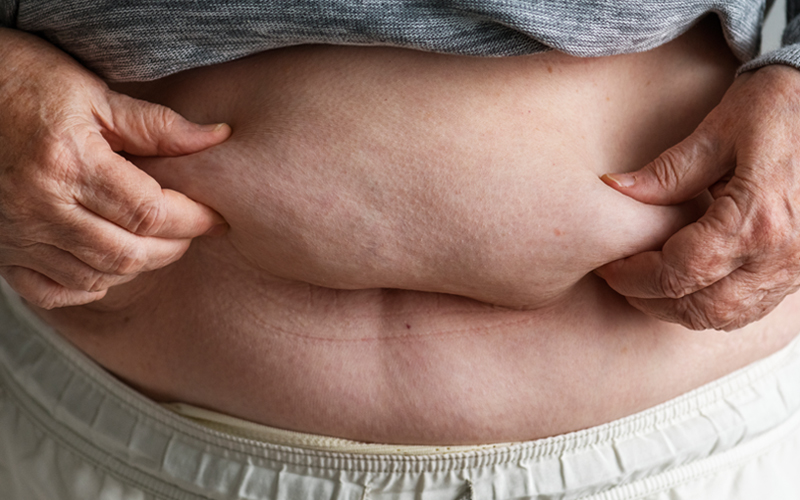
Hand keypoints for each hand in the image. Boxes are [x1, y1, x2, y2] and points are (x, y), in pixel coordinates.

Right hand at [0, 29, 230, 308]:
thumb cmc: (23, 81)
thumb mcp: (93, 93)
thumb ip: (157, 124)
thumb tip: (218, 136)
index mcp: (69, 163)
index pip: (149, 211)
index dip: (193, 219)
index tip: (215, 216)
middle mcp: (41, 206)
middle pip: (129, 253)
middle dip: (174, 246)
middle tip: (193, 229)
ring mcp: (18, 234)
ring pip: (97, 275)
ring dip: (140, 265)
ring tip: (159, 242)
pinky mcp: (1, 249)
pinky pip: (52, 292)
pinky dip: (89, 286)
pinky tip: (107, 267)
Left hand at [596, 65, 799, 329]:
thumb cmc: (782, 107)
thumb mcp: (720, 132)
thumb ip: (667, 172)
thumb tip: (613, 187)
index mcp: (757, 219)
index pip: (679, 272)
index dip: (635, 276)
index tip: (609, 267)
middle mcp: (782, 255)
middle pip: (702, 308)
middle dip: (652, 301)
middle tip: (621, 281)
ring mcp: (799, 268)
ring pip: (729, 317)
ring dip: (682, 310)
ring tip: (649, 286)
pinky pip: (754, 307)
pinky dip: (715, 306)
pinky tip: (691, 286)